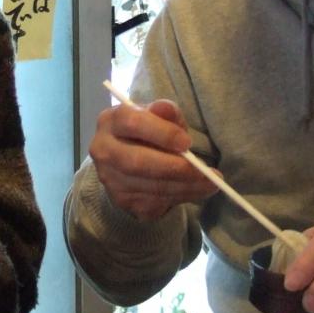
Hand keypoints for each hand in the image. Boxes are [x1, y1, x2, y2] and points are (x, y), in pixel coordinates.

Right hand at [89, 98, 217, 220]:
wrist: (128, 161)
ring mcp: (109, 178)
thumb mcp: (158, 116)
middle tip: (204, 171)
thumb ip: (165, 112)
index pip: (133, 123)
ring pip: (150, 186)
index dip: (162, 133)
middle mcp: (103, 150)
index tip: (187, 142)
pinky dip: (181, 197)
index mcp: (111, 120)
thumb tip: (166, 109)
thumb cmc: (148, 131)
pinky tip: (197, 190)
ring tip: (210, 183)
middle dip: (175, 168)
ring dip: (185, 187)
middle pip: (138, 162)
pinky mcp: (121, 200)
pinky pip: (154, 202)